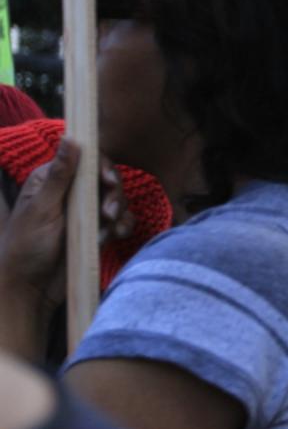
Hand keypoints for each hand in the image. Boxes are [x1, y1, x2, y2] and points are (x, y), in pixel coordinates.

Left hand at [0, 142, 133, 307]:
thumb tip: (70, 137)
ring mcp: (84, 213)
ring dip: (119, 211)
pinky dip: (122, 226)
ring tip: (111, 228)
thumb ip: (60, 175)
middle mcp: (70, 193)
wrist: (29, 291)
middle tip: (108, 212)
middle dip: (113, 193)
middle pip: (105, 179)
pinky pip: (119, 221)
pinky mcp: (95, 231)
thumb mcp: (41, 209)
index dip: (101, 167)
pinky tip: (116, 235)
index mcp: (52, 181)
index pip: (85, 160)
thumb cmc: (25, 248)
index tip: (107, 181)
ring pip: (116, 199)